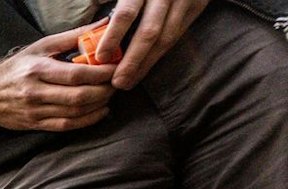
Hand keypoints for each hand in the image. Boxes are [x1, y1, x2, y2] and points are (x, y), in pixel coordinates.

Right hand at [0, 28, 115, 131]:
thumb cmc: (17, 68)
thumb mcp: (40, 47)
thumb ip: (71, 37)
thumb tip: (102, 26)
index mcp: (37, 69)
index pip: (75, 75)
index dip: (100, 73)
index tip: (115, 68)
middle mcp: (35, 92)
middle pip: (78, 96)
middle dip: (103, 90)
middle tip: (116, 82)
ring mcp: (35, 111)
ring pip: (75, 112)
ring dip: (99, 104)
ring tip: (109, 94)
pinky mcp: (36, 124)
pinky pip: (66, 125)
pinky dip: (88, 120)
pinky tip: (100, 111)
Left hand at [96, 0, 210, 87]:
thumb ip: (116, 3)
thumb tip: (91, 31)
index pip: (127, 13)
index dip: (113, 36)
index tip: (101, 57)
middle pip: (149, 31)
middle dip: (132, 60)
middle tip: (117, 82)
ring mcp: (184, 0)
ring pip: (166, 37)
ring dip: (146, 63)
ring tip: (128, 81)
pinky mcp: (197, 6)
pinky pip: (177, 35)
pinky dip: (160, 54)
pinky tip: (145, 68)